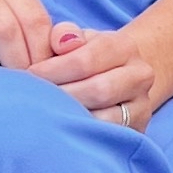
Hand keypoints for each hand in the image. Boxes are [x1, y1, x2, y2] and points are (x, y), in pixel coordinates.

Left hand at [44, 17, 165, 128]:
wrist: (118, 79)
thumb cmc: (86, 58)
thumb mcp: (76, 40)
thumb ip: (64, 35)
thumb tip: (62, 42)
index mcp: (125, 46)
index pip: (86, 60)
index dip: (53, 69)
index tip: (30, 74)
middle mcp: (141, 75)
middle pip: (99, 90)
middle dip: (61, 95)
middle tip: (34, 98)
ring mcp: (142, 106)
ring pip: (105, 117)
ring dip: (71, 116)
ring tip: (46, 113)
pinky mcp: (137, 131)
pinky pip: (107, 137)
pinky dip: (83, 133)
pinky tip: (63, 128)